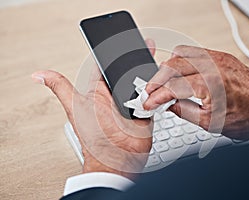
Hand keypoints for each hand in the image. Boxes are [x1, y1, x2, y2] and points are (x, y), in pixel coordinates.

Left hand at [31, 39, 155, 179]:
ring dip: (147, 70)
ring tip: (153, 56)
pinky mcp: (145, 110)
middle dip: (136, 57)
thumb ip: (60, 88)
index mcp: (99, 89)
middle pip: (127, 70)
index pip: (107, 63)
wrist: (118, 158)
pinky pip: (153, 94)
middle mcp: (115, 94)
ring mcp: (131, 102)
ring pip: (141, 81)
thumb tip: (38, 75)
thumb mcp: (75, 107)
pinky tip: (162, 77)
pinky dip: (157, 87)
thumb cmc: (94, 136)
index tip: (122, 38)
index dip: (114, 50)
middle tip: (143, 43)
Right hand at [143, 45, 248, 139]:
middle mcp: (214, 65)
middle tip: (150, 93)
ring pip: (181, 53)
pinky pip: (195, 52)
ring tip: (163, 83)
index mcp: (210, 84)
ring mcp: (218, 58)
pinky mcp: (222, 56)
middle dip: (156, 80)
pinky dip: (182, 62)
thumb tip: (167, 104)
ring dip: (168, 68)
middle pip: (172, 65)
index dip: (156, 96)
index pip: (173, 86)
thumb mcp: (210, 123)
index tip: (148, 103)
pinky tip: (179, 74)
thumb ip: (183, 111)